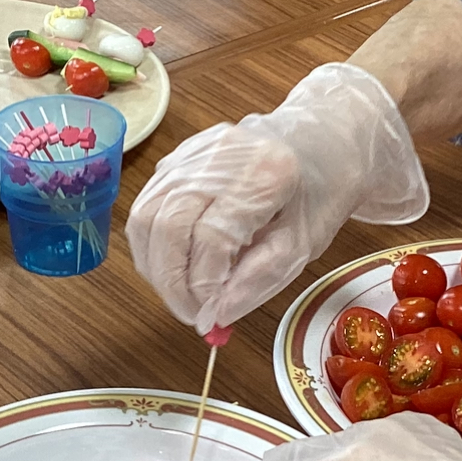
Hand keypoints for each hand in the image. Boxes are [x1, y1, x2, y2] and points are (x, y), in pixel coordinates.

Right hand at [127, 62, 426, 334]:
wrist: (316, 143)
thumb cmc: (314, 195)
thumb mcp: (301, 246)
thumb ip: (257, 282)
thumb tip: (213, 316)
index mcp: (263, 173)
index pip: (211, 238)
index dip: (203, 285)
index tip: (210, 317)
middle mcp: (218, 156)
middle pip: (168, 226)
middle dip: (172, 282)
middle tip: (190, 313)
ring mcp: (189, 153)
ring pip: (144, 218)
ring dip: (155, 267)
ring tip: (180, 292)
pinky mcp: (173, 158)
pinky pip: (145, 208)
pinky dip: (151, 246)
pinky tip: (174, 265)